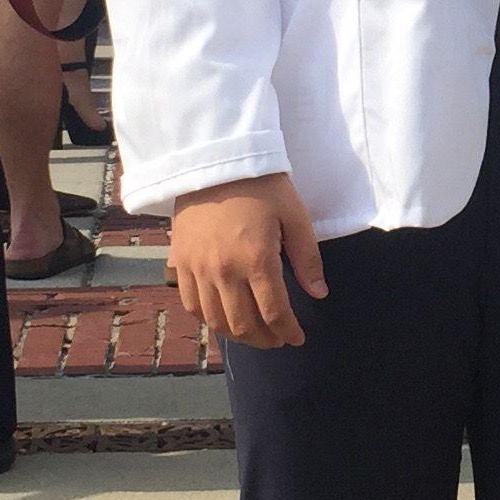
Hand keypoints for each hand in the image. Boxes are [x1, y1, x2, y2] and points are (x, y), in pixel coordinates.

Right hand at [169, 174, 326, 349]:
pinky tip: (223, 317)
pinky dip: (208, 319)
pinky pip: (191, 305)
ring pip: (216, 321)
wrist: (213, 160)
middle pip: (244, 325)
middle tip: (278, 338)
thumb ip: (307, 258)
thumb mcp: (294, 215)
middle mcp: (225, 271)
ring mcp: (198, 269)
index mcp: (257, 260)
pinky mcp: (180, 262)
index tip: (297, 338)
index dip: (288, 332)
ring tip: (254, 333)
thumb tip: (319, 293)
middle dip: (265, 339)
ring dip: (238, 335)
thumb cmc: (261, 186)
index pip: (274, 313)